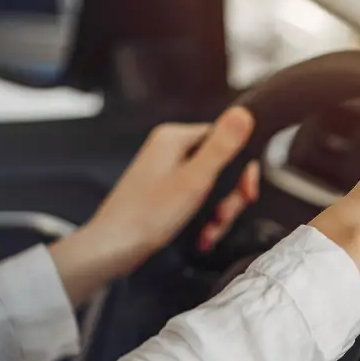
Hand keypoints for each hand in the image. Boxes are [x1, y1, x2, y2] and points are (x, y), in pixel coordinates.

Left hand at [50, 107, 259, 304]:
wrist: (113, 248)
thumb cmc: (147, 216)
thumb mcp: (194, 180)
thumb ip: (221, 147)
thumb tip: (244, 112)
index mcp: (174, 138)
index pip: (225, 139)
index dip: (241, 169)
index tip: (246, 193)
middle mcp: (169, 151)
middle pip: (220, 167)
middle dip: (228, 198)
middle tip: (223, 217)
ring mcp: (165, 173)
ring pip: (210, 188)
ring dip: (217, 214)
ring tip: (210, 232)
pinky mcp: (163, 193)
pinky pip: (195, 201)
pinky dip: (203, 220)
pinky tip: (202, 236)